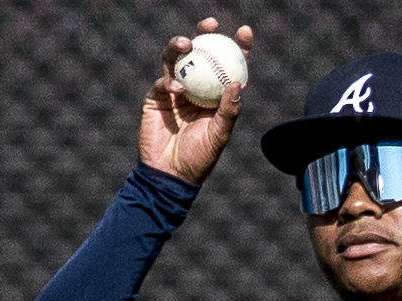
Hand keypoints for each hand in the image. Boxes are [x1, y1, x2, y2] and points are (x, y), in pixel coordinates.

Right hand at [139, 17, 252, 185]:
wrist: (169, 175)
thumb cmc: (199, 159)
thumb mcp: (218, 136)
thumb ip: (228, 111)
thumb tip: (237, 82)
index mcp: (215, 96)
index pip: (227, 66)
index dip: (237, 47)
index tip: (244, 32)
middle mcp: (196, 89)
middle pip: (201, 54)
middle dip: (205, 33)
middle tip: (211, 24)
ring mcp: (175, 91)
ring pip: (176, 60)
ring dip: (179, 47)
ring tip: (187, 44)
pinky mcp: (157, 98)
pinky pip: (162, 82)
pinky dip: (169, 82)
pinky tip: (176, 89)